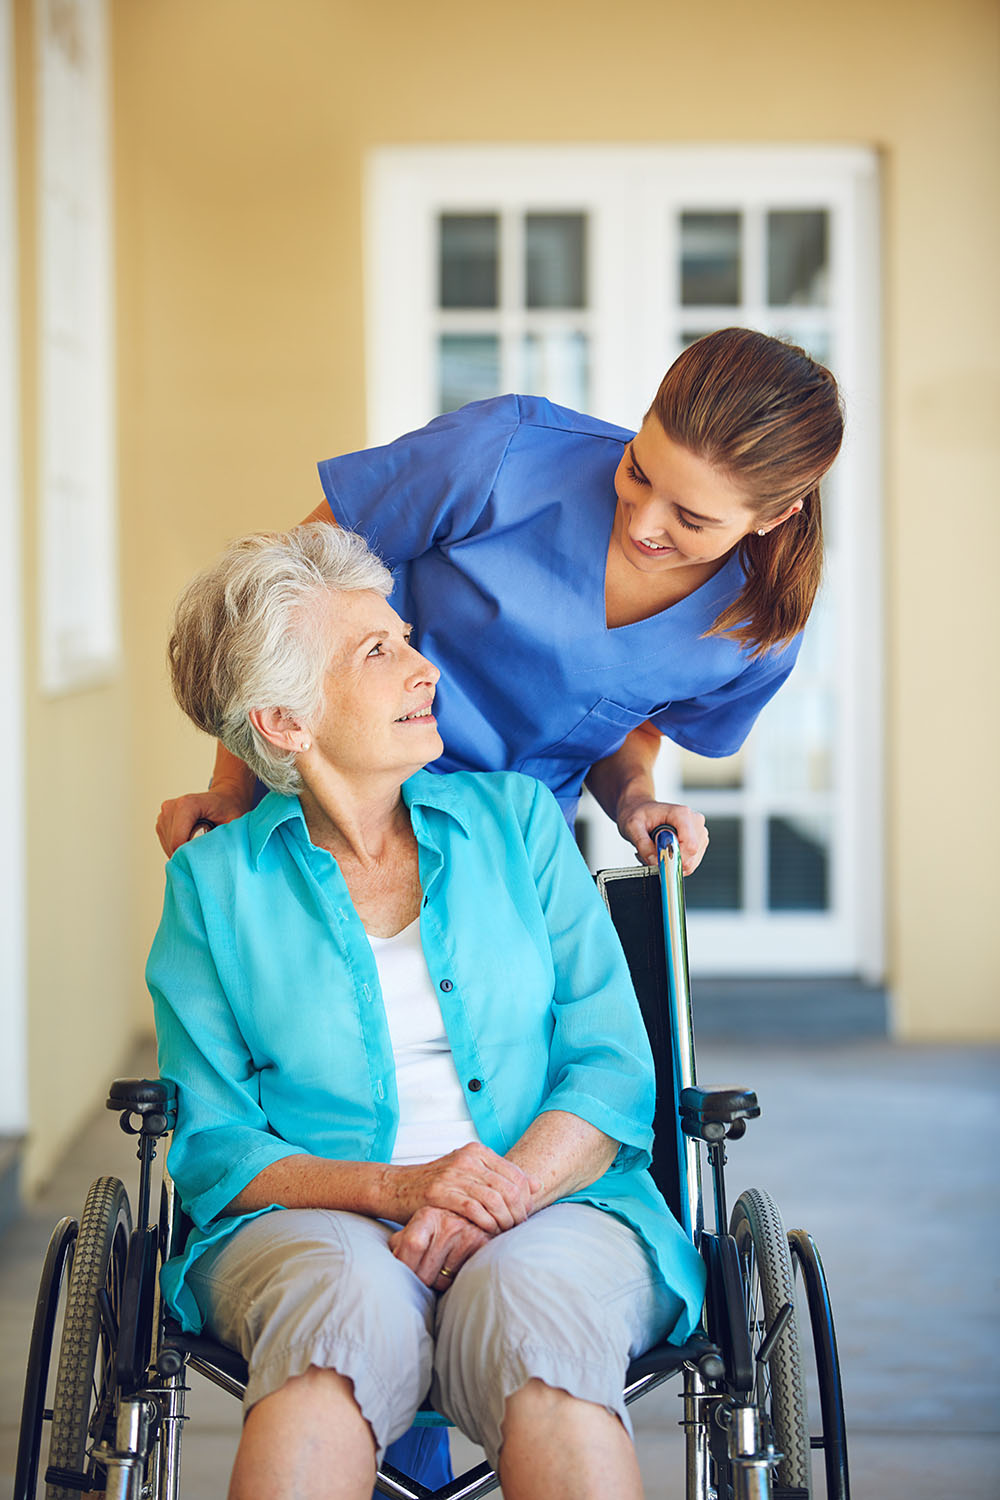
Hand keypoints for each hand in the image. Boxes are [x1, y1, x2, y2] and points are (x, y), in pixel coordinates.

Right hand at [156, 784, 252, 855]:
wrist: (224, 798)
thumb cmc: (230, 809)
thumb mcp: (234, 823)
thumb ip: (225, 839)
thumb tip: (218, 860)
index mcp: (187, 805)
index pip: (178, 842)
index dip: (189, 856)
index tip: (204, 860)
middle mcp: (171, 807)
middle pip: (172, 845)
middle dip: (187, 854)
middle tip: (206, 851)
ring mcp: (164, 814)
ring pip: (168, 846)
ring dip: (182, 851)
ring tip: (200, 844)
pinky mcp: (162, 821)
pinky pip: (166, 843)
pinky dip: (178, 847)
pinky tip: (192, 842)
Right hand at [384, 1143, 538, 1234]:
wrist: (396, 1187)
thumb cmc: (436, 1184)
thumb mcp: (469, 1173)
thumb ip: (501, 1176)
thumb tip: (537, 1184)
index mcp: (477, 1151)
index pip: (516, 1174)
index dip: (525, 1198)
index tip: (525, 1214)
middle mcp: (467, 1159)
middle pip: (508, 1188)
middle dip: (518, 1212)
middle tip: (518, 1227)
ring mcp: (453, 1174)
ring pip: (494, 1200)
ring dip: (505, 1221)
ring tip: (505, 1232)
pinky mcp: (440, 1193)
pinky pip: (474, 1209)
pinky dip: (486, 1223)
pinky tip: (487, 1231)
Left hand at [388, 1206, 489, 1289]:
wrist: (473, 1219)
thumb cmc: (436, 1229)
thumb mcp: (415, 1228)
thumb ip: (399, 1243)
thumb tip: (394, 1260)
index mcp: (426, 1216)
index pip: (413, 1244)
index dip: (406, 1264)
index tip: (404, 1272)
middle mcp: (448, 1223)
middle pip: (424, 1271)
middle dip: (420, 1279)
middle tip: (424, 1271)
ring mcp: (467, 1234)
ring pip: (442, 1280)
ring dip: (439, 1281)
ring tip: (442, 1266)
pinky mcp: (482, 1246)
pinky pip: (459, 1279)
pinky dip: (454, 1280)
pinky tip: (455, 1266)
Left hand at [616, 798, 708, 875]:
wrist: (641, 809)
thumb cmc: (639, 814)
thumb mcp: (633, 827)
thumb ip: (643, 845)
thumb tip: (655, 862)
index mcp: (682, 814)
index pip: (690, 846)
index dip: (675, 858)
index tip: (659, 860)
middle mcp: (694, 822)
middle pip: (691, 856)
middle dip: (670, 861)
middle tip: (652, 852)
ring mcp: (698, 833)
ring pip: (691, 862)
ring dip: (672, 862)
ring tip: (656, 849)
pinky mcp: (698, 842)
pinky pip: (689, 863)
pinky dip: (675, 862)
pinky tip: (664, 851)